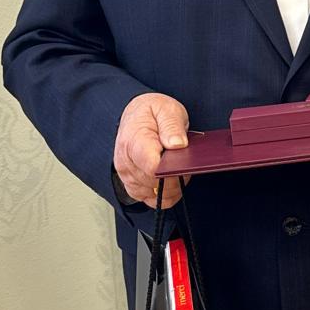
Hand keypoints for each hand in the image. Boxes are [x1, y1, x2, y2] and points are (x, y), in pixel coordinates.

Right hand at [114, 92, 189, 207]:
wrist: (136, 115)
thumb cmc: (152, 113)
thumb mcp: (167, 109)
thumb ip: (172, 125)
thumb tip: (178, 144)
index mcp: (134, 141)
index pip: (153, 168)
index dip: (173, 169)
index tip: (183, 162)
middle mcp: (126, 161)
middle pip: (155, 184)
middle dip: (175, 177)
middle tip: (182, 161)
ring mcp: (127, 175)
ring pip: (154, 195)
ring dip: (170, 186)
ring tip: (175, 167)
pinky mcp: (131, 185)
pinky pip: (150, 200)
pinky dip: (163, 194)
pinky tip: (170, 181)